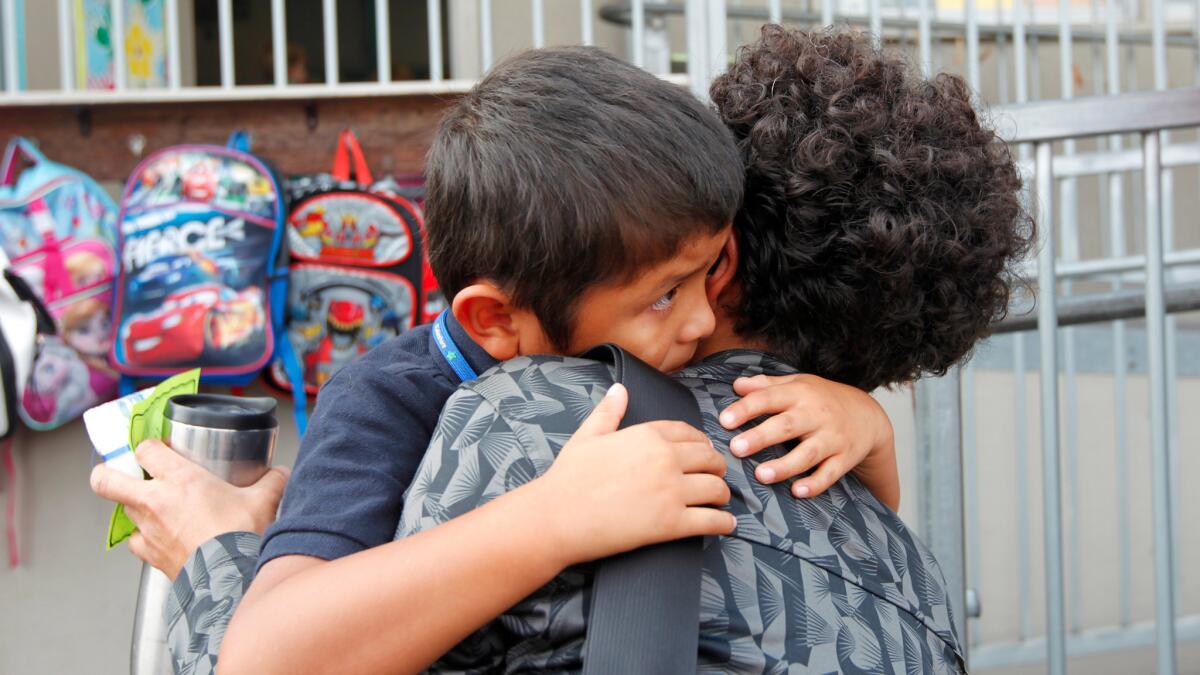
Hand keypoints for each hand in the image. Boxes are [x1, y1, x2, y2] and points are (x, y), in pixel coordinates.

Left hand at [89, 440, 289, 579]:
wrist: (230, 576)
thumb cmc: (240, 536)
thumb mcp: (263, 499)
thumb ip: (271, 481)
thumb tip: (280, 473)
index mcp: (180, 478)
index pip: (145, 449)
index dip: (149, 446)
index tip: (158, 448)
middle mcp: (155, 501)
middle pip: (106, 479)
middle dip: (107, 473)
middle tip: (124, 472)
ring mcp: (148, 529)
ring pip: (121, 509)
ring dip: (133, 505)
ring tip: (152, 506)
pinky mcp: (149, 554)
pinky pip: (135, 540)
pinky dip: (143, 536)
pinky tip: (159, 535)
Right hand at [525, 383, 734, 566]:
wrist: (556, 517)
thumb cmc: (567, 478)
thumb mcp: (587, 436)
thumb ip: (609, 411)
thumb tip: (620, 389)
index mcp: (647, 435)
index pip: (689, 433)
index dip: (701, 442)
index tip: (705, 451)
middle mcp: (665, 459)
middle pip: (709, 458)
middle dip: (717, 467)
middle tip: (716, 477)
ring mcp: (670, 491)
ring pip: (716, 488)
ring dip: (722, 494)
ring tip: (721, 501)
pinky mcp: (671, 524)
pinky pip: (711, 521)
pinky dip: (723, 523)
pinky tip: (726, 524)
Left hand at [717, 373, 899, 508]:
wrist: (869, 415)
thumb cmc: (823, 399)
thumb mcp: (798, 384)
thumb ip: (767, 385)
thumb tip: (736, 384)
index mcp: (800, 394)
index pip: (769, 399)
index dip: (746, 409)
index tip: (724, 420)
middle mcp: (816, 415)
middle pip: (786, 426)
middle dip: (761, 437)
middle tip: (736, 448)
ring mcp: (832, 438)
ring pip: (807, 453)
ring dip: (785, 465)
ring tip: (761, 475)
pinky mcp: (844, 459)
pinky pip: (830, 474)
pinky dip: (815, 483)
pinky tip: (797, 492)